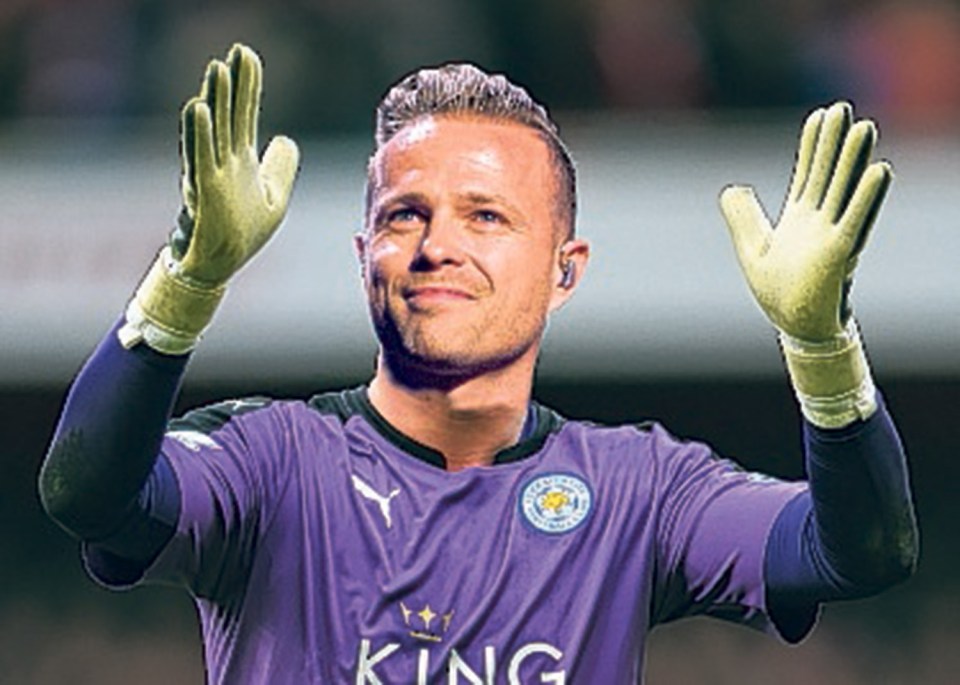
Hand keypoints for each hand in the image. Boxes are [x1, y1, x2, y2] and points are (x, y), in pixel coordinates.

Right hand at [120, 43, 299, 353]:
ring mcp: (211, 175)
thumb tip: (285, 140)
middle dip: (233, 84)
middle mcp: (223, 162)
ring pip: (213, 131)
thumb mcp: (274, 198)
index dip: (247, 87)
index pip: (244, 115)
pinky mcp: (204, 192)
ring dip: (216, 100)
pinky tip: (199, 108)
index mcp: (240, 161)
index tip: (247, 56)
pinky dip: (199, 133)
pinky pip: (199, 158)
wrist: (217, 265)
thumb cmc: (242, 233)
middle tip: (237, 52)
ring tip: (218, 69)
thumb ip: (280, 168)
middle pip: (229, 116)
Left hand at [719, 101, 891, 341]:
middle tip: (842, 107)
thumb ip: (742, 217)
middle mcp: (820, 221)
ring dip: (854, 160)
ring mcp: (832, 235)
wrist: (794, 325)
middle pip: (829, 173)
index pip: (808, 173)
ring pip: (845, 190)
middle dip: (834, 142)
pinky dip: (866, 196)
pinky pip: (856, 219)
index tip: (819, 116)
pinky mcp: (840, 252)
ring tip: (864, 127)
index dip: (813, 145)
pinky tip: (880, 170)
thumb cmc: (778, 291)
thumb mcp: (751, 249)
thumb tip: (732, 187)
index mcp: (800, 219)